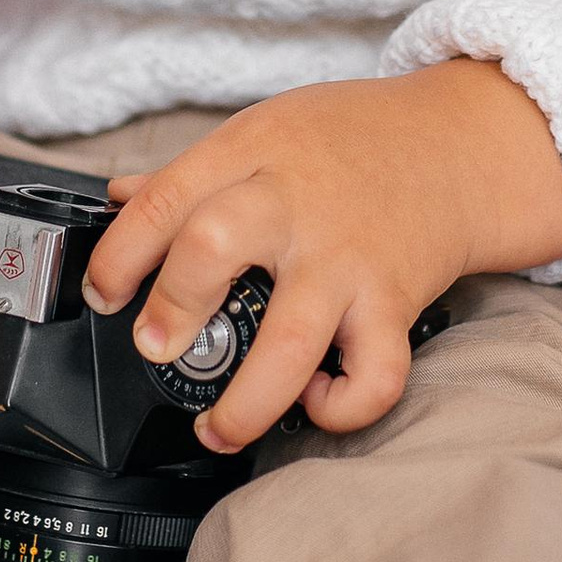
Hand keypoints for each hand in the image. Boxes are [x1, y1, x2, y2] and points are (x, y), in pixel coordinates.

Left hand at [82, 60, 561, 455]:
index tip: (103, 294)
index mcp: (253, 153)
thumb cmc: (352, 140)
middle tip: (155, 348)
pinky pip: (373, 372)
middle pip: (213, 247)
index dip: (118, 255)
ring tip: (216, 430)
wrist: (458, 143)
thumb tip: (119, 196)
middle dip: (172, 309)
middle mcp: (295, 205)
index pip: (163, 199)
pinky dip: (343, 405)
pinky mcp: (393, 301)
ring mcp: (346, 258)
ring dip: (245, 402)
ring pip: (290, 340)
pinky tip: (316, 403)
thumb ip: (190, 173)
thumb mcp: (264, 130)